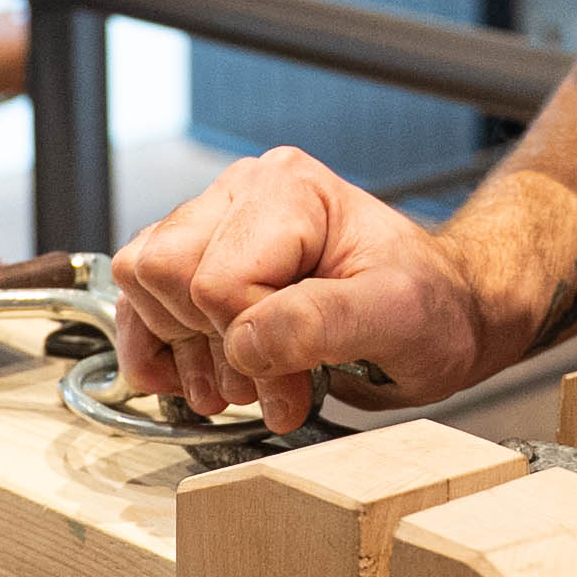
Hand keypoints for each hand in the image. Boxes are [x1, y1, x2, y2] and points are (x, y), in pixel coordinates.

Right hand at [110, 147, 498, 434]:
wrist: (439, 316)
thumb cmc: (429, 307)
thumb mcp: (398, 317)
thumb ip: (322, 323)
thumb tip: (244, 342)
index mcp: (289, 190)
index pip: (217, 279)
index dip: (247, 346)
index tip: (293, 386)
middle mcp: (242, 194)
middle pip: (163, 274)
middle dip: (212, 348)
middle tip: (269, 385)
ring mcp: (216, 225)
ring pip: (141, 285)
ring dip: (184, 352)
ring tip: (243, 384)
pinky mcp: (199, 263)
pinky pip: (136, 300)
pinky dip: (155, 349)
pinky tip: (193, 378)